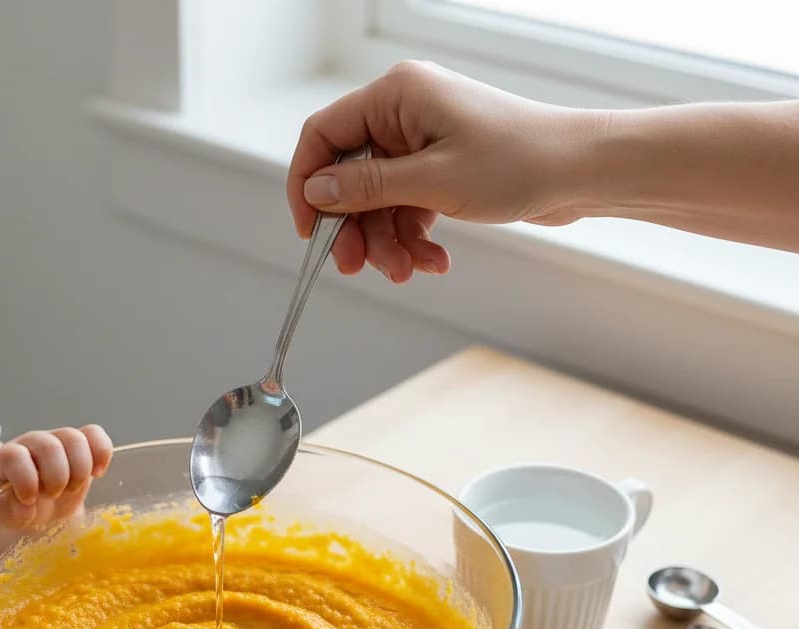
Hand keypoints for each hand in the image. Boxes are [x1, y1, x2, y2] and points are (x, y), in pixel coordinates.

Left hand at [0, 425, 112, 525]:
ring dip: (79, 470)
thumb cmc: (20, 507)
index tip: (30, 500)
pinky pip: (95, 435)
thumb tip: (27, 509)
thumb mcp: (9, 514)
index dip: (25, 479)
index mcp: (8, 458)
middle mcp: (33, 444)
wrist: (38, 505)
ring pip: (75, 439)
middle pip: (50, 447)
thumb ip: (13, 511)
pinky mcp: (82, 445)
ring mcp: (58, 441)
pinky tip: (97, 473)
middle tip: (54, 495)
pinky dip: (101, 454)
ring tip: (73, 488)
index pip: (14, 456)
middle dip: (57, 478)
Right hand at [288, 61, 596, 281]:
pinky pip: (408, 208)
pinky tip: (434, 261)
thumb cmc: (518, 161)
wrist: (581, 172)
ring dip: (389, 243)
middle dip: (356, 229)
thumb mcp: (432, 181)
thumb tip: (315, 193)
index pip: (324, 136)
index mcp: (396, 96)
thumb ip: (366, 188)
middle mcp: (405, 114)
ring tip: (410, 271)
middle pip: (350, 178)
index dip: (308, 185)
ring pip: (379, 202)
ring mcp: (424, 143)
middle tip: (358, 268)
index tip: (310, 232)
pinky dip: (415, 238)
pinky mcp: (442, 169)